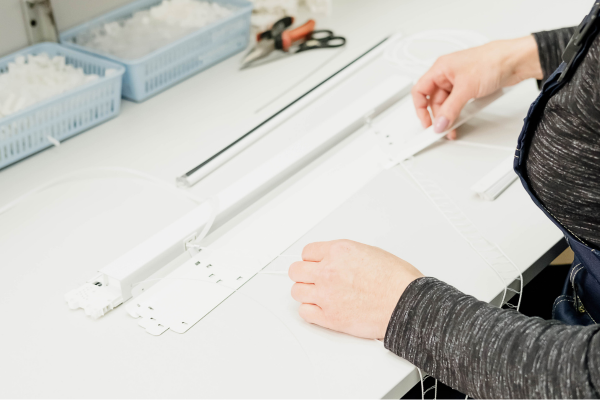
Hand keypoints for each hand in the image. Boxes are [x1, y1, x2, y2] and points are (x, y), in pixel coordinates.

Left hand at [288, 239, 423, 338]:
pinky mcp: (330, 317)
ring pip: (297, 291)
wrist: (406, 303)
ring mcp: (327, 295)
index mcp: (338, 251)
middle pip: (296, 271)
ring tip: (317, 294)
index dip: (312, 259)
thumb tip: (337, 260)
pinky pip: (305, 312)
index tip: (314, 264)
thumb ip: (346, 255)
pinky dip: (310, 311)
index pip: (307, 252)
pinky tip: (320, 308)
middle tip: (312, 279)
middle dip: (304, 274)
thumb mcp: (370, 252)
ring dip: (306, 292)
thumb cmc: (397, 280)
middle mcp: (328, 271)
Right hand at [412, 35, 542, 138]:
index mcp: (440, 68)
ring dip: (450, 117)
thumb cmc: (492, 60)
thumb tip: (440, 123)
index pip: (420, 91)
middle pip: (434, 101)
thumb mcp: (465, 88)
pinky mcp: (471, 88)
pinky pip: (460, 104)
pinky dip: (461, 113)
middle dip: (439, 116)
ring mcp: (460, 82)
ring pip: (448, 104)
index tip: (427, 123)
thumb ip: (450, 109)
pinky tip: (465, 119)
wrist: (517, 60)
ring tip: (454, 127)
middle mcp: (448, 74)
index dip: (420, 109)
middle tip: (442, 129)